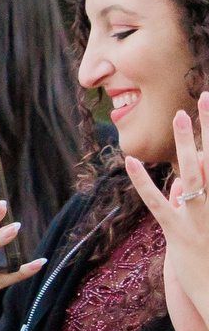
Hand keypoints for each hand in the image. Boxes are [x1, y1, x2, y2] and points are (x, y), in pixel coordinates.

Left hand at [124, 95, 208, 330]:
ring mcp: (200, 219)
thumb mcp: (206, 229)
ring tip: (180, 114)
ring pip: (193, 174)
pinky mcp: (179, 235)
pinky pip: (159, 204)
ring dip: (186, 144)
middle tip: (206, 95)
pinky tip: (130, 163)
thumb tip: (178, 184)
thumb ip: (194, 203)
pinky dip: (144, 184)